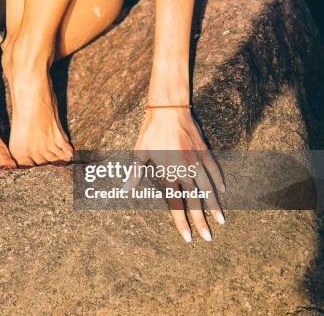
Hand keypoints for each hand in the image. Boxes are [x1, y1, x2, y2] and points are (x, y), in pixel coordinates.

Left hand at [127, 107, 225, 241]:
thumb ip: (134, 173)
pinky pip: (215, 170)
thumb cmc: (151, 131)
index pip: (176, 204)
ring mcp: (197, 162)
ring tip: (221, 221)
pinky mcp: (205, 152)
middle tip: (208, 238)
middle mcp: (185, 171)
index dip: (181, 222)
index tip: (188, 237)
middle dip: (201, 221)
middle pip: (194, 201)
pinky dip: (219, 181)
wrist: (169, 110)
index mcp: (168, 173)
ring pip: (208, 188)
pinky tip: (223, 191)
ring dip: (215, 205)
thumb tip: (124, 191)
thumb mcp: (139, 152)